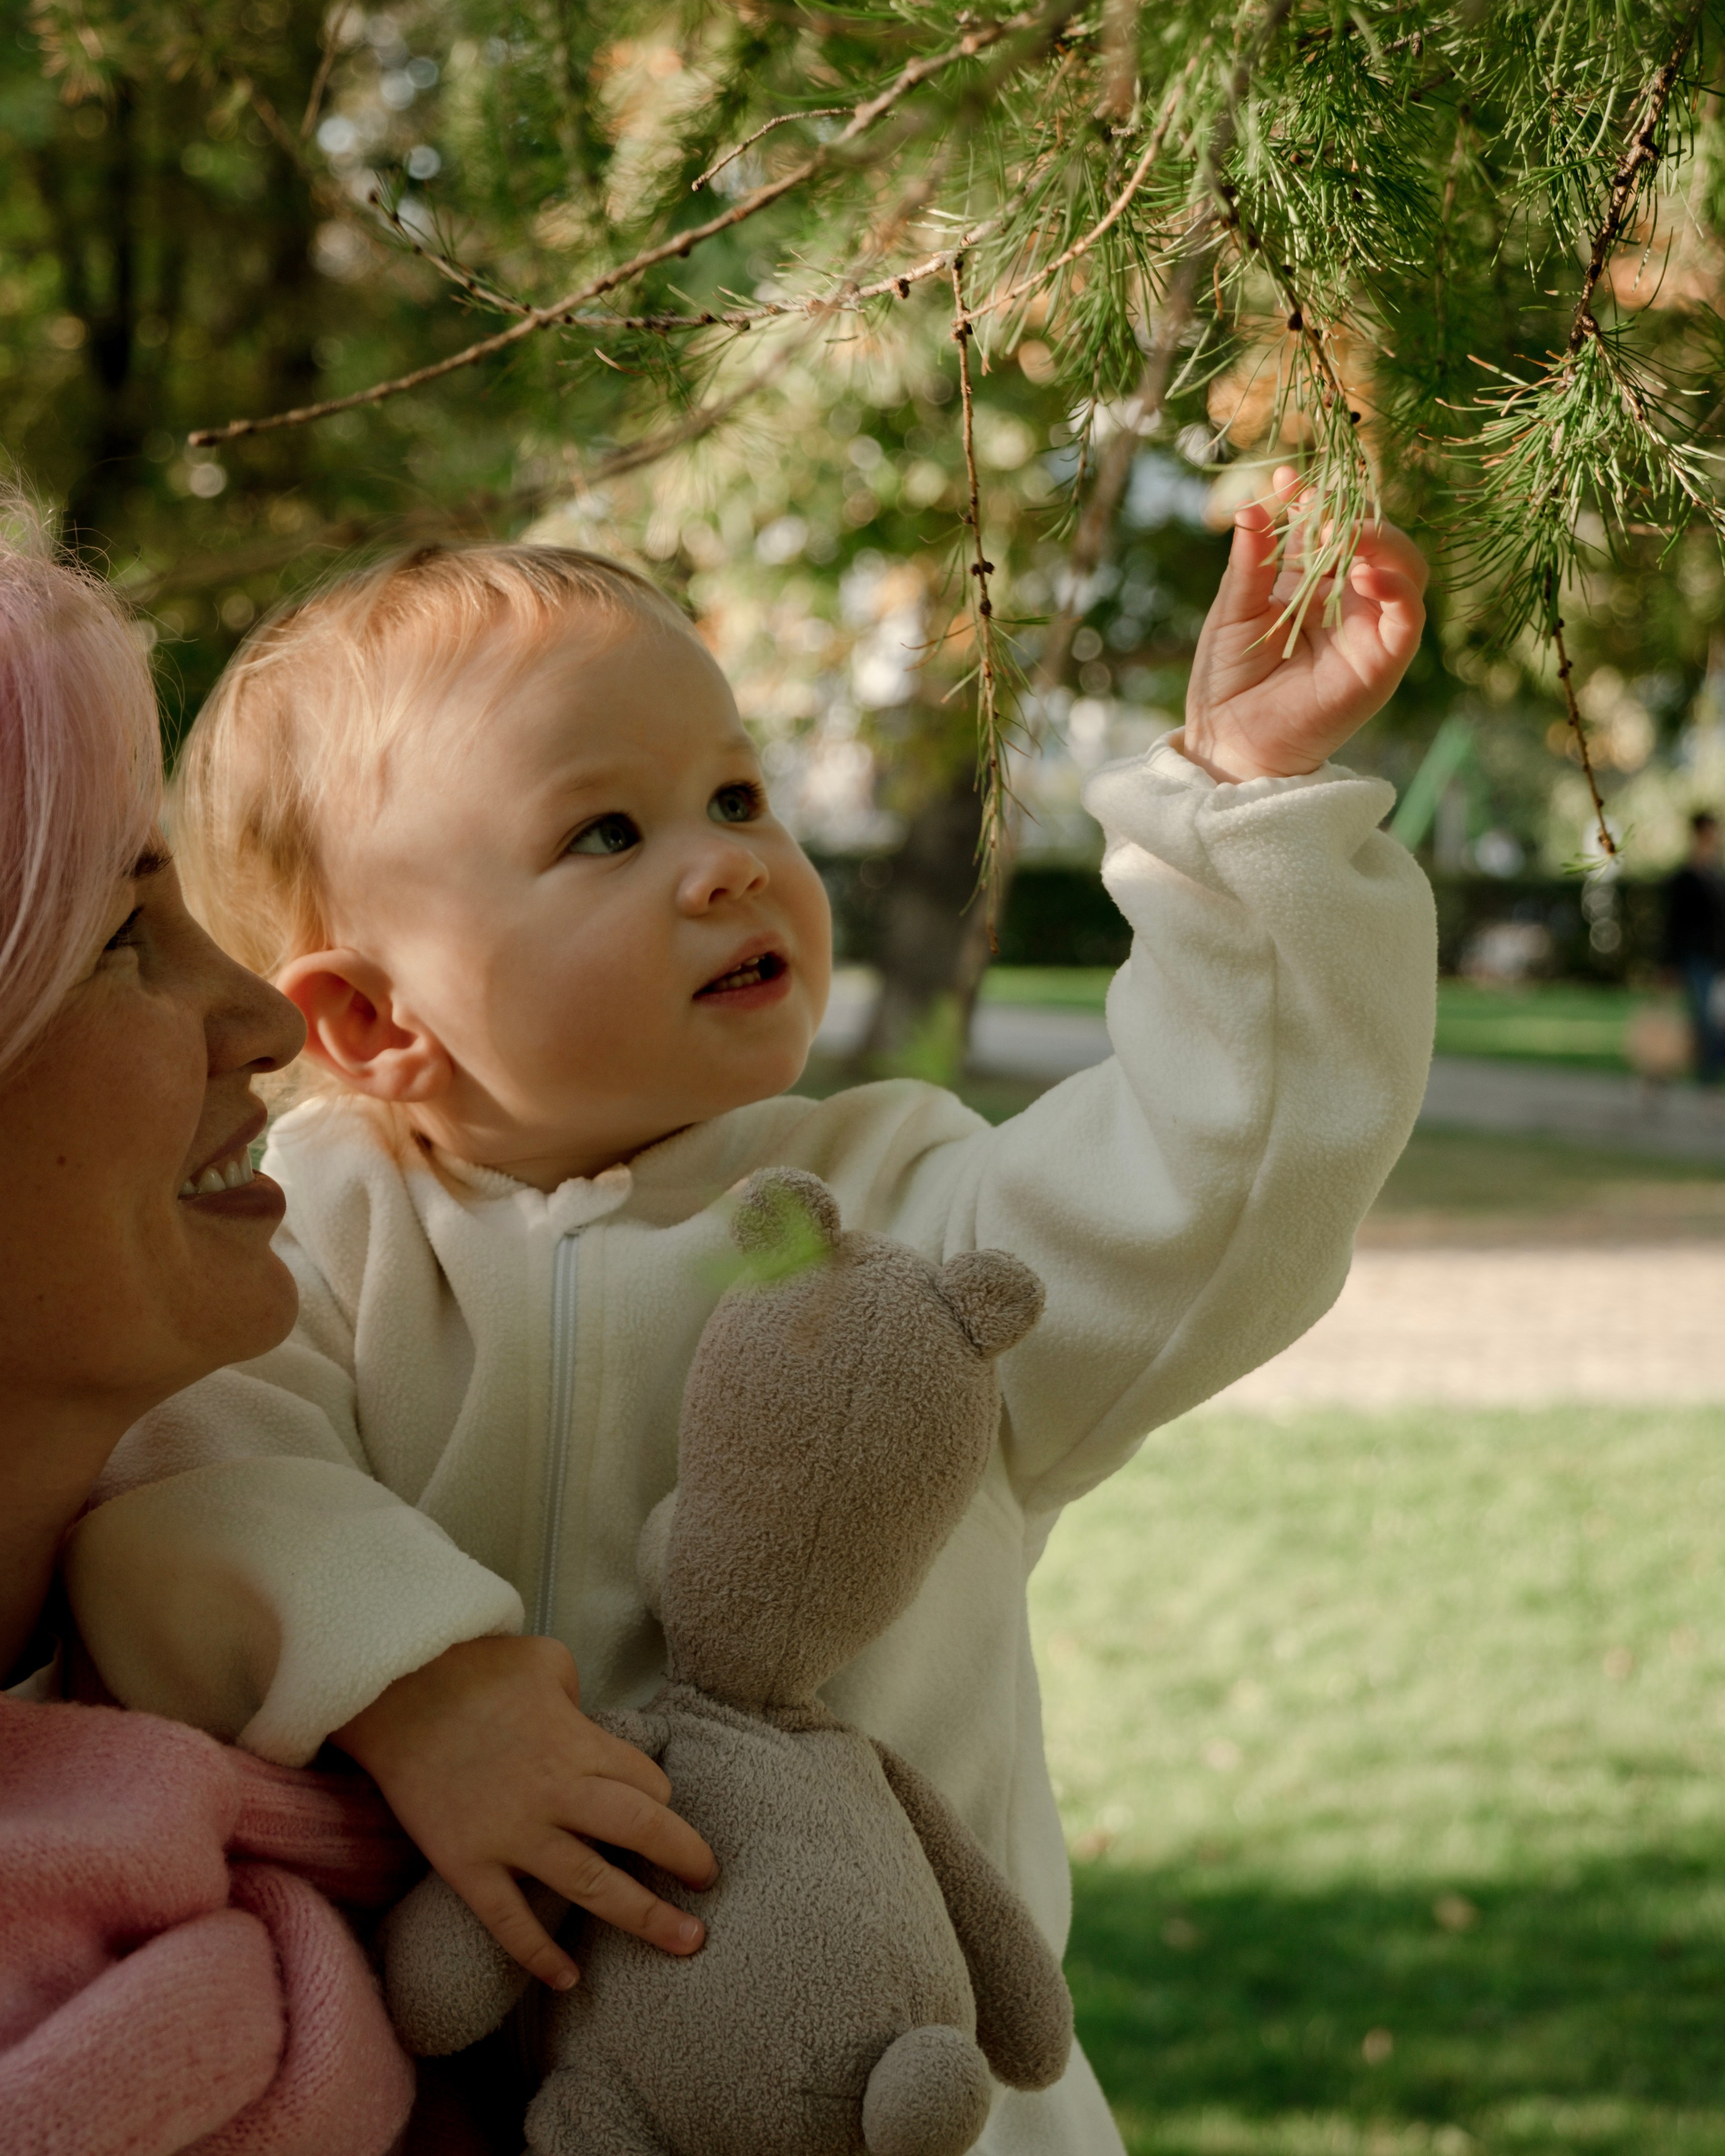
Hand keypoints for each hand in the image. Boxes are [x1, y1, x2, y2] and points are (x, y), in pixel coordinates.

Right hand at [333, 1635, 715, 1988]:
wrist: (393, 1692)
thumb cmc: (472, 1669)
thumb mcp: (544, 1661)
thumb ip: (577, 1693)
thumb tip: (586, 1716)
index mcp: (580, 1743)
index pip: (648, 1785)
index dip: (663, 1803)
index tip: (661, 1816)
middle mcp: (557, 1795)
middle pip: (642, 1833)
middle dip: (685, 1860)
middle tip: (708, 1883)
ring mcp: (512, 1836)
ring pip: (593, 1886)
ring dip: (645, 1918)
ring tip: (686, 1941)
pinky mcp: (467, 1865)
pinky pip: (510, 1921)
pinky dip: (539, 1955)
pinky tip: (568, 1979)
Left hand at [1180, 464, 1427, 782]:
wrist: (1226, 742)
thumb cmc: (1226, 680)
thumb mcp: (1232, 610)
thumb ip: (1251, 561)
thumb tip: (1257, 503)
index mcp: (1310, 582)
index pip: (1328, 525)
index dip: (1314, 498)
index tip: (1288, 478)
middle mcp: (1347, 601)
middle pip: (1375, 539)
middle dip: (1352, 514)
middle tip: (1319, 507)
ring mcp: (1368, 629)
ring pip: (1404, 569)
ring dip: (1381, 542)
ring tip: (1343, 534)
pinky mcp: (1381, 661)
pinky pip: (1406, 617)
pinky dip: (1395, 588)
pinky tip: (1362, 573)